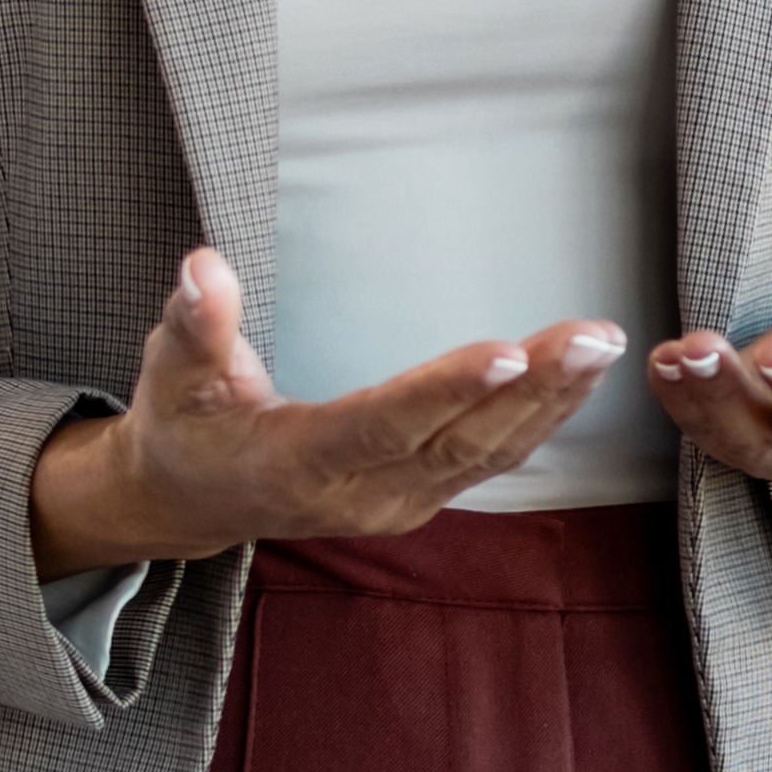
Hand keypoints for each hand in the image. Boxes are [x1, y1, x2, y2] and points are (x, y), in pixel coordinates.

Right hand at [35, 248, 617, 570]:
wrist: (193, 498)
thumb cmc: (183, 423)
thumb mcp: (170, 374)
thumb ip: (194, 323)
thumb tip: (204, 266)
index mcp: (294, 464)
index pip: (379, 425)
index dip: (443, 391)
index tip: (505, 351)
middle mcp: (357, 496)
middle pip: (457, 444)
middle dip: (530, 390)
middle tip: (591, 337)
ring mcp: (396, 505)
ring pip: (487, 456)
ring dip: (550, 401)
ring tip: (601, 345)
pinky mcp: (420, 497)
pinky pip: (491, 460)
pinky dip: (540, 418)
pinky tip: (579, 375)